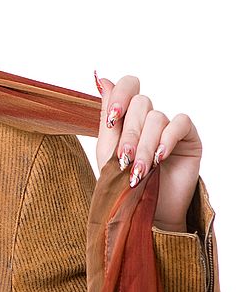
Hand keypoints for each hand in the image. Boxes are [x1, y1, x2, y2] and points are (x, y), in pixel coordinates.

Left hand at [94, 72, 201, 231]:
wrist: (145, 212)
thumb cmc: (124, 183)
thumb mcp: (108, 149)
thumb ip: (106, 116)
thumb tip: (102, 79)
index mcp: (127, 116)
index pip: (127, 86)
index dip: (119, 96)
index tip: (111, 120)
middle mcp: (149, 118)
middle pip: (140, 104)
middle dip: (129, 134)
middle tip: (125, 159)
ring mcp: (169, 127)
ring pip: (157, 117)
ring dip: (145, 145)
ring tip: (140, 170)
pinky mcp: (189, 138)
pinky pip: (180, 123)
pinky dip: (167, 139)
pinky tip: (160, 157)